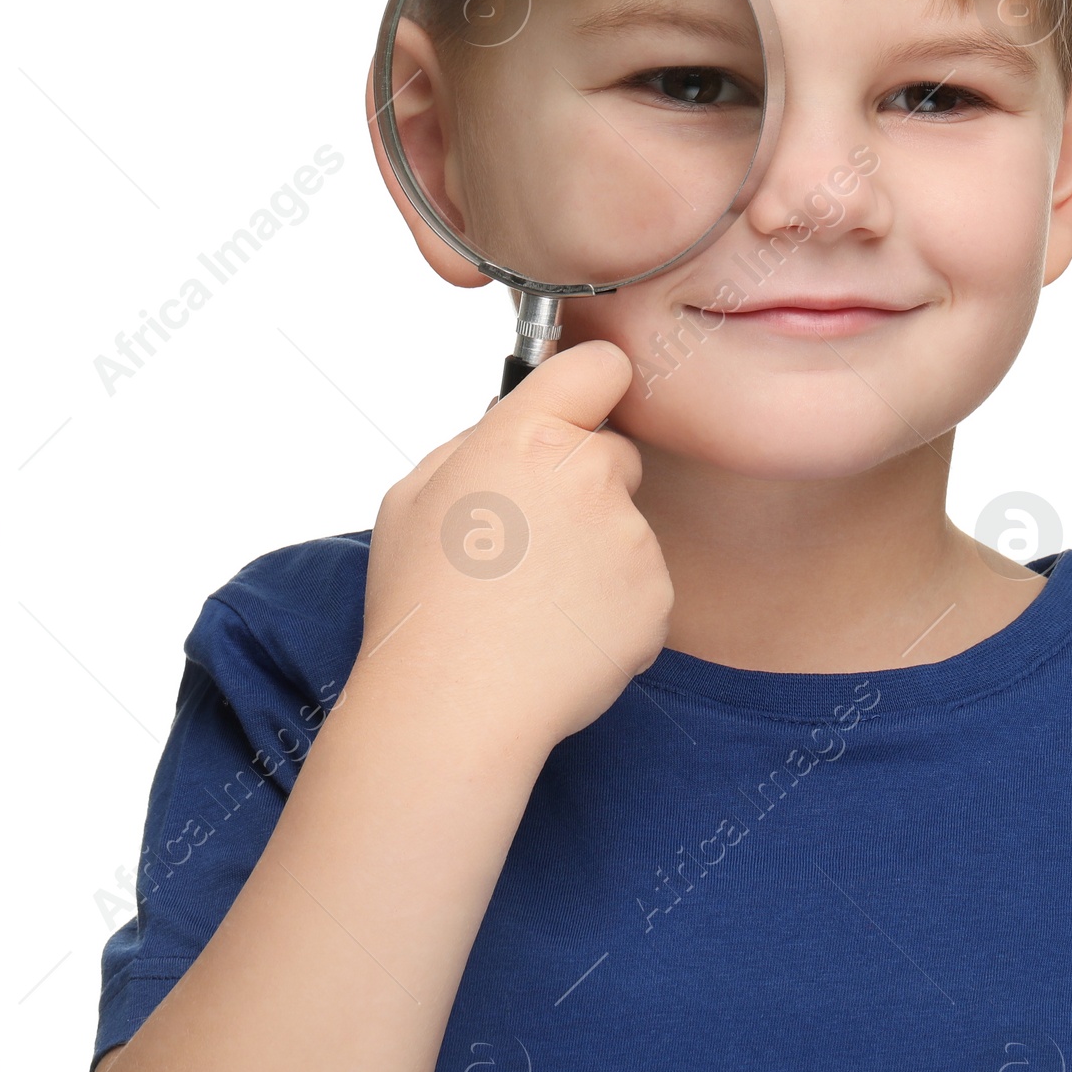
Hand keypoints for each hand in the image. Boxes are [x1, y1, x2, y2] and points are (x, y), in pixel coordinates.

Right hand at [354, 340, 671, 754]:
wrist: (454, 706)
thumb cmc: (423, 604)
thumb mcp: (413, 495)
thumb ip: (474, 442)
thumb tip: (514, 423)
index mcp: (527, 438)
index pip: (599, 365)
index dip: (589, 385)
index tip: (579, 407)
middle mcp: (590, 473)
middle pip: (613, 454)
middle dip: (583, 485)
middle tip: (527, 542)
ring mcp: (632, 536)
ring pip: (626, 525)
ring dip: (596, 553)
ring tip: (535, 602)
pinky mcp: (658, 595)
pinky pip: (641, 585)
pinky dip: (613, 607)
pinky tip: (561, 633)